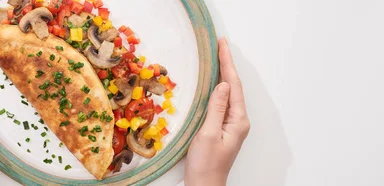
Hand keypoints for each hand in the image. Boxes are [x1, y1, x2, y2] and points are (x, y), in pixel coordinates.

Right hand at [184, 38, 250, 185]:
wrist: (205, 184)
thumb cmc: (206, 163)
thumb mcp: (208, 133)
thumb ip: (217, 108)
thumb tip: (224, 85)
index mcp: (238, 120)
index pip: (234, 86)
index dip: (228, 64)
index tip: (222, 46)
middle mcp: (238, 120)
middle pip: (234, 87)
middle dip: (227, 65)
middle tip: (220, 45)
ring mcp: (231, 124)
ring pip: (229, 93)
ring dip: (223, 74)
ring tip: (217, 57)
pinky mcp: (222, 128)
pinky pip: (222, 102)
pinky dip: (218, 88)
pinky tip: (213, 82)